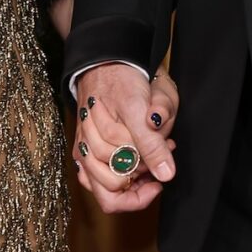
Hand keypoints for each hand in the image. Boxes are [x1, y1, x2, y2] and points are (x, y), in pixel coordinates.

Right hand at [73, 63, 178, 214]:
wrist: (108, 62)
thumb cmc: (122, 81)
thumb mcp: (140, 109)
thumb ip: (152, 143)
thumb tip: (165, 174)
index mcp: (96, 143)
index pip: (118, 188)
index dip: (144, 186)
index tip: (160, 177)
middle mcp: (86, 152)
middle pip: (113, 189)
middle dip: (140, 176)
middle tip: (156, 156)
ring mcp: (86, 152)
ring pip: (109, 185)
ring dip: (134, 173)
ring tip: (149, 152)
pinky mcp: (87, 150)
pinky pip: (99, 177)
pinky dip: (123, 173)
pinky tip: (137, 158)